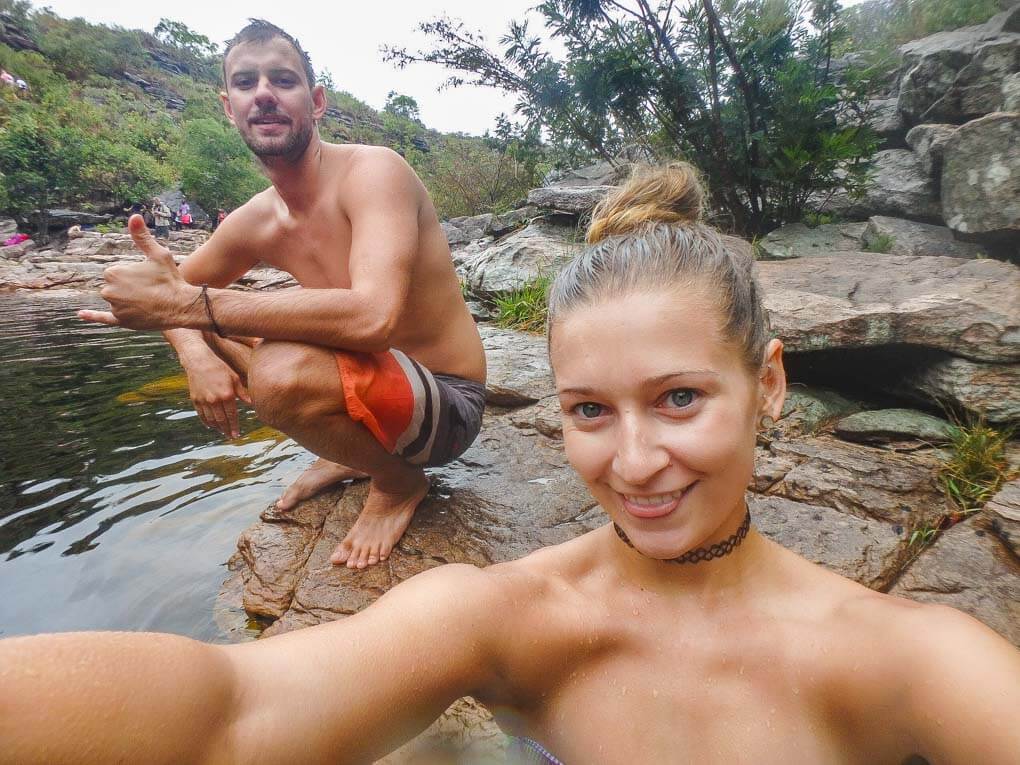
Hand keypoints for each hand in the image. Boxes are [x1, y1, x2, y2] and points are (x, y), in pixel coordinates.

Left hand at [78, 215, 196, 330]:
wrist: (180, 305)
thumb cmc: (170, 278)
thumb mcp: (157, 254)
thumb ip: (141, 237)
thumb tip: (134, 216)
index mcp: (113, 273)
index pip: (116, 272)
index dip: (132, 274)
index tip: (147, 277)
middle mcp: (108, 290)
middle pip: (114, 286)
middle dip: (129, 287)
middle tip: (149, 289)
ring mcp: (114, 307)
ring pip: (117, 301)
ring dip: (128, 300)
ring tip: (148, 300)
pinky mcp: (120, 321)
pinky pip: (103, 318)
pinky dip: (92, 316)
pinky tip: (81, 314)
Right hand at [184, 355, 251, 438]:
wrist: (199, 361)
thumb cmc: (220, 368)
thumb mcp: (234, 378)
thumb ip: (243, 393)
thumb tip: (252, 403)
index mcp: (227, 395)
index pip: (232, 416)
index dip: (234, 426)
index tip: (237, 435)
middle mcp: (215, 400)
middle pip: (221, 420)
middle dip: (227, 430)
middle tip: (231, 436)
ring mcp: (204, 401)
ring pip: (211, 420)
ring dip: (217, 428)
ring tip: (223, 431)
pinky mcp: (195, 400)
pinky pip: (201, 415)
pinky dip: (206, 422)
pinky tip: (211, 426)